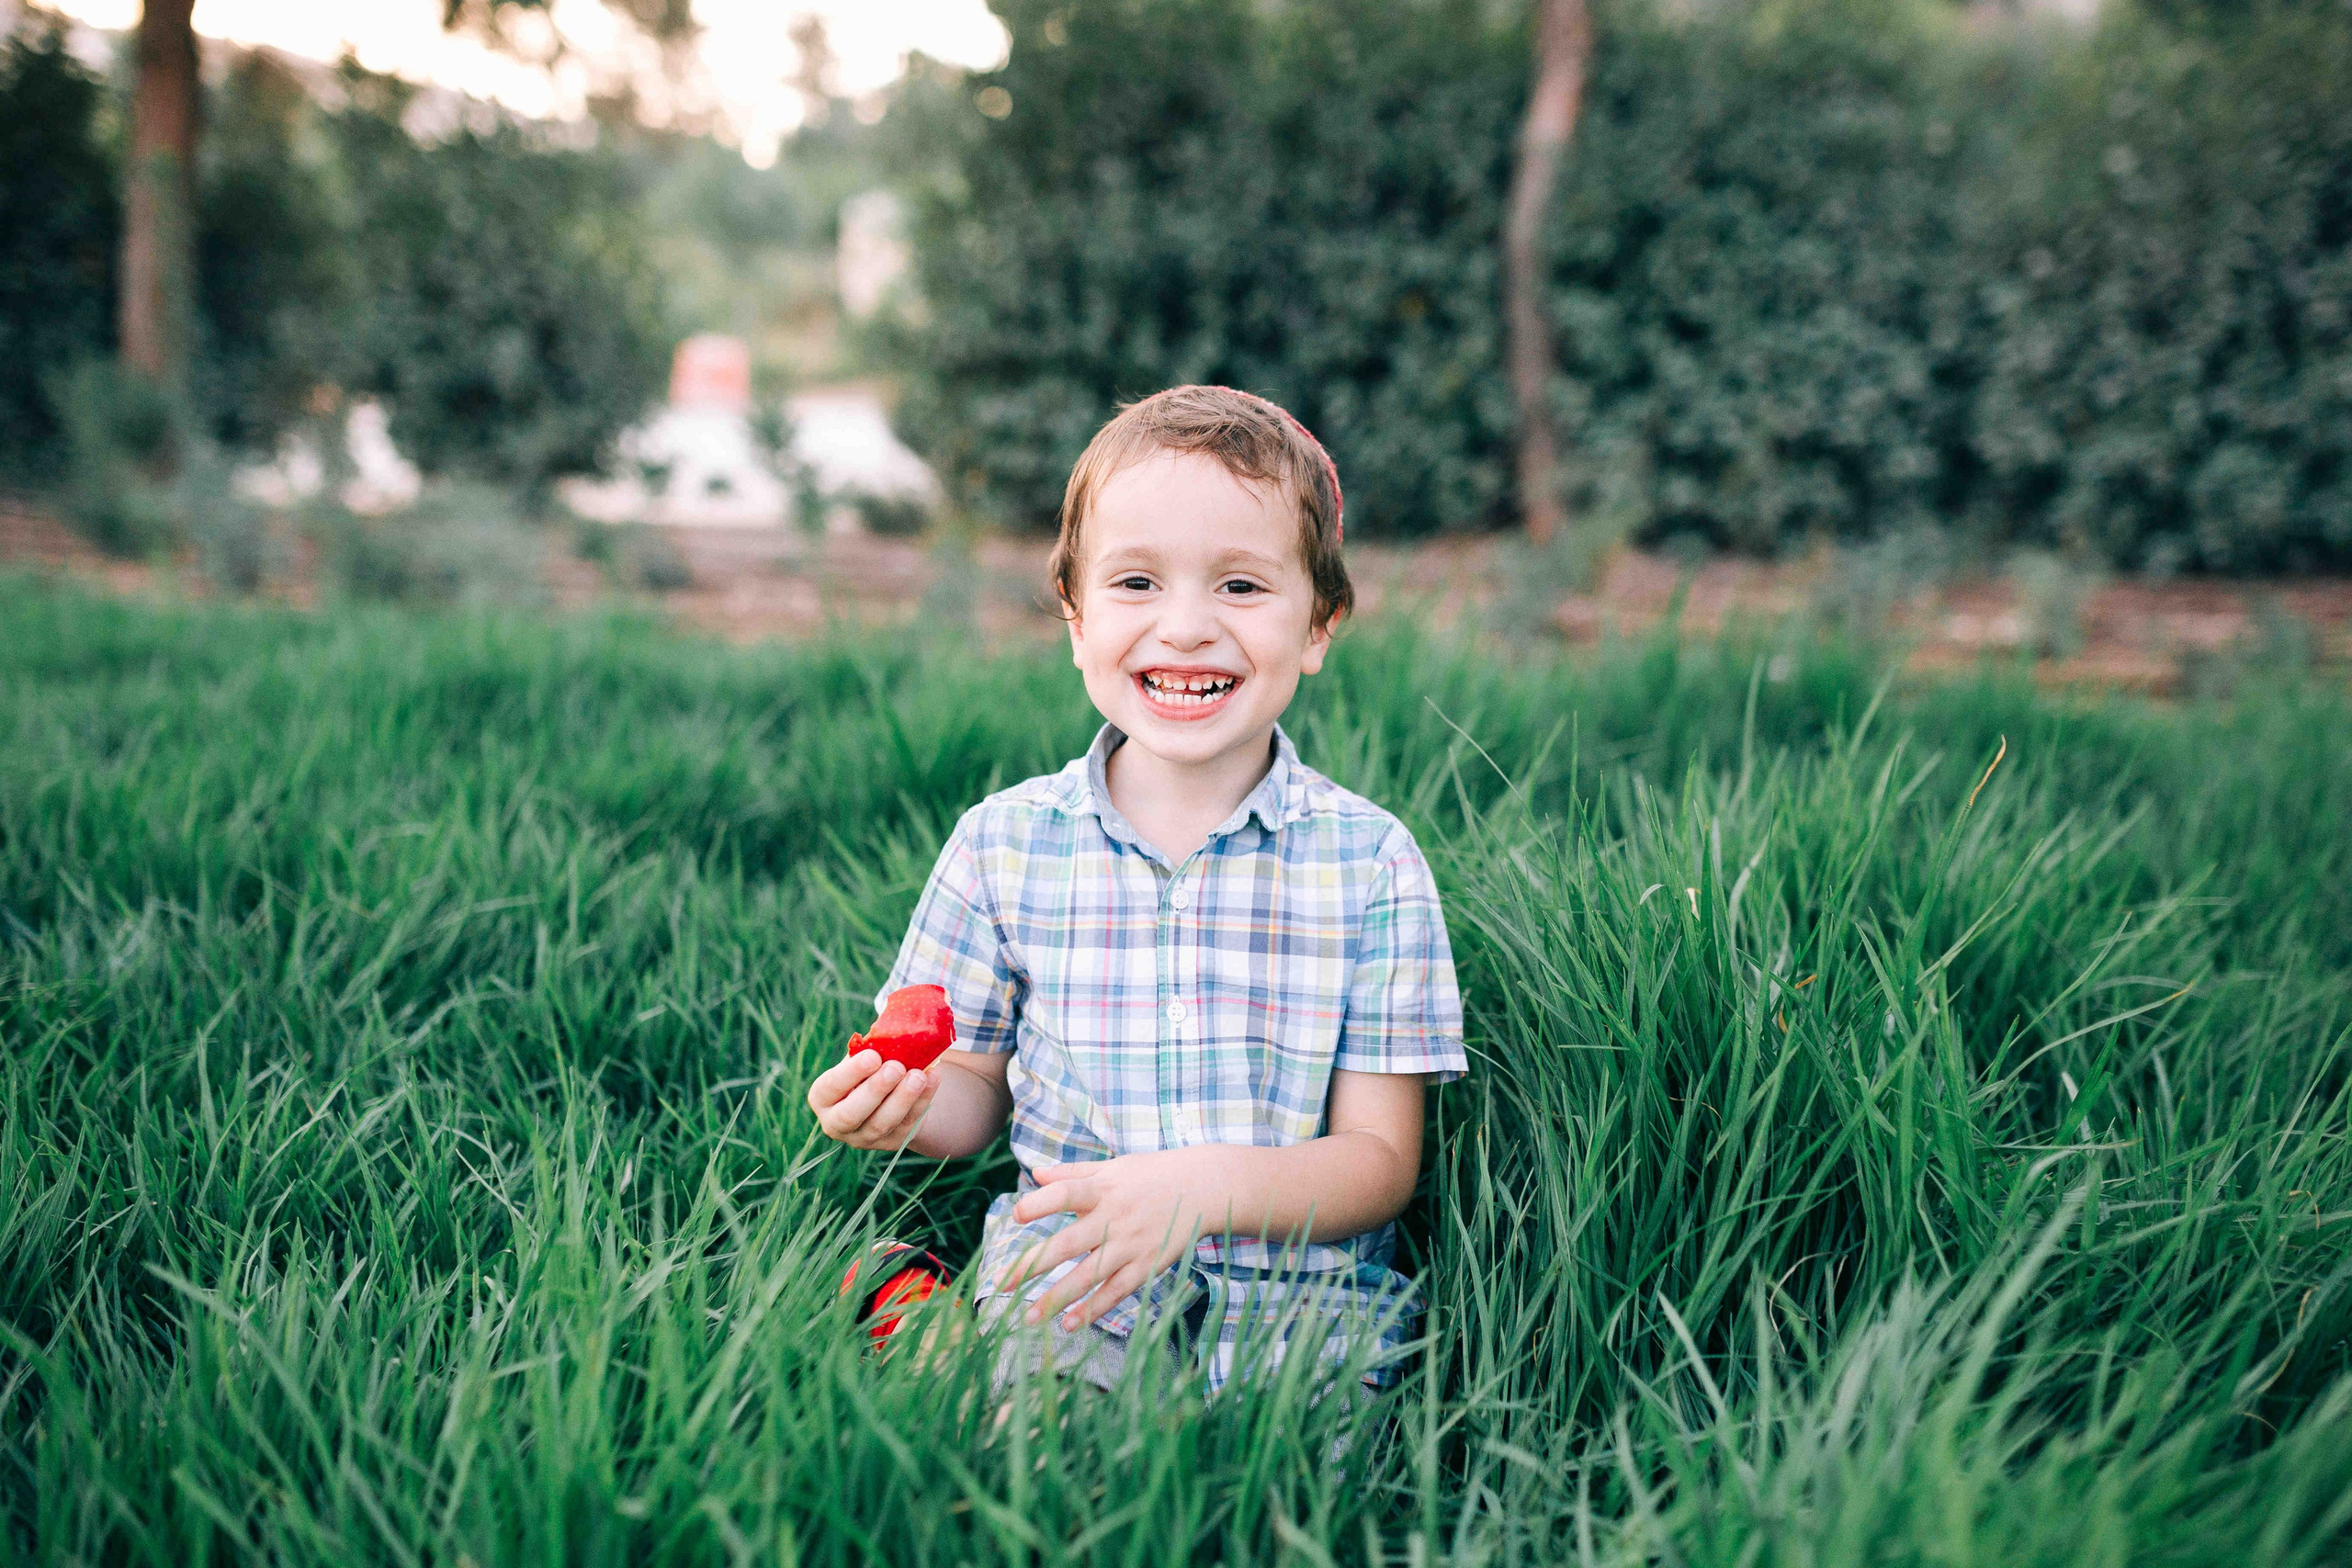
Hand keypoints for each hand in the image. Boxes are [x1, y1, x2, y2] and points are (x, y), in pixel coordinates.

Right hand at [807, 1049, 937, 1150]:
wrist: (889, 1094)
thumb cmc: (870, 1067)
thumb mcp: (862, 1057)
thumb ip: (868, 1049)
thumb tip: (888, 1034)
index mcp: (823, 1098)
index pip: (831, 1087)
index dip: (851, 1073)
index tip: (873, 1056)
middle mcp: (837, 1123)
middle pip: (852, 1114)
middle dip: (875, 1089)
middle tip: (896, 1068)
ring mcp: (864, 1138)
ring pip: (882, 1124)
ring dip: (903, 1098)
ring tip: (919, 1075)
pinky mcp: (892, 1142)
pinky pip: (907, 1124)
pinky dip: (922, 1101)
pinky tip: (932, 1079)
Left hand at [997, 1147, 1239, 1330]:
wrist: (1206, 1187)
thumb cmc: (1153, 1174)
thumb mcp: (1114, 1167)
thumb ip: (1073, 1173)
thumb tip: (1035, 1174)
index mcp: (1103, 1189)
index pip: (1066, 1194)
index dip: (1041, 1204)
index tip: (1017, 1216)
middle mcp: (1115, 1218)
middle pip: (1069, 1244)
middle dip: (1035, 1265)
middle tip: (1003, 1284)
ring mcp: (1132, 1245)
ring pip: (1089, 1276)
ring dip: (1057, 1299)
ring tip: (1029, 1318)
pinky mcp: (1148, 1266)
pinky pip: (1117, 1292)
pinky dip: (1094, 1309)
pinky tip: (1070, 1324)